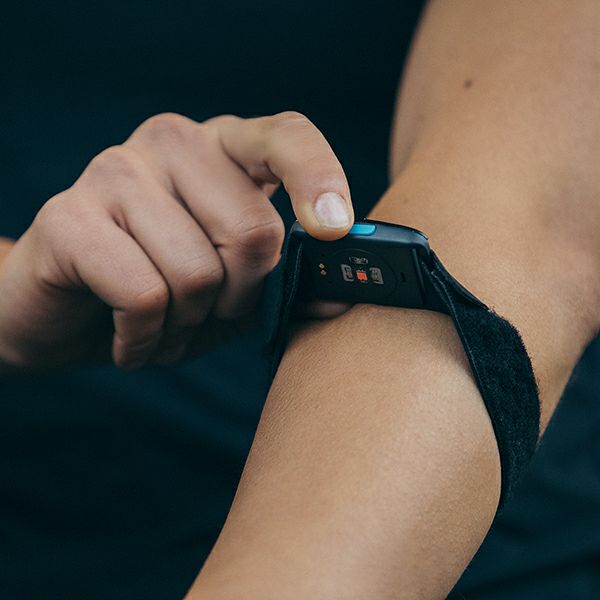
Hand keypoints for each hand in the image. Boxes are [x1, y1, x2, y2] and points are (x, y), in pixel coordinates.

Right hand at [0, 111, 353, 369]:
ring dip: (188, 325)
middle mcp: (172, 143)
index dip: (319, 178)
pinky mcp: (68, 216)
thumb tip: (343, 293)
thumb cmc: (167, 295)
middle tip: (209, 312)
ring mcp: (116, 171)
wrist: (69, 315)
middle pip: (252, 231)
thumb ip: (287, 281)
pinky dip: (144, 339)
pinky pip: (144, 296)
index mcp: (223, 150)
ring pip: (198, 273)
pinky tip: (129, 336)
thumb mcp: (238, 290)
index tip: (336, 230)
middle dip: (238, 299)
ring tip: (165, 324)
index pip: (286, 137)